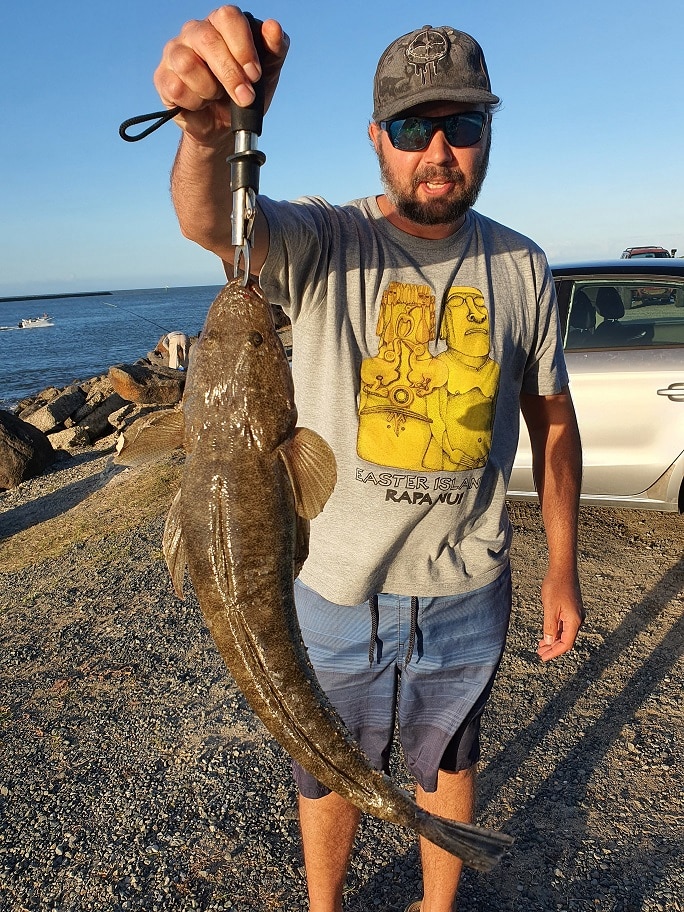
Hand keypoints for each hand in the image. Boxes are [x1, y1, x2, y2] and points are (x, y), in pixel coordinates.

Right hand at [153, 6, 288, 143]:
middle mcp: (196, 32)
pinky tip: (201, 104)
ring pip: (187, 63)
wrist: (224, 127)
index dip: (243, 47)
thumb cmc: (244, 93)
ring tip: (216, 97)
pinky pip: (176, 88)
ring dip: (209, 89)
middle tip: (245, 97)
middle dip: (230, 74)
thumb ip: (275, 49)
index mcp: (222, 25)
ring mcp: (175, 52)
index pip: (228, 17)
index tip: (254, 74)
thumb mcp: (267, 74)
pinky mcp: (163, 78)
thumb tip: (273, 28)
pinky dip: (194, 103)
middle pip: (207, 40)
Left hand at [536, 568, 584, 661]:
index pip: (566, 643)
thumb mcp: (550, 608)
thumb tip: (548, 642)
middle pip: (566, 640)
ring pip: (565, 633)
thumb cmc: (556, 586)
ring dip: (553, 640)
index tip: (543, 657)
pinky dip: (555, 631)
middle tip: (539, 653)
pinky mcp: (571, 609)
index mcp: (574, 621)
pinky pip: (564, 625)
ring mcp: (575, 614)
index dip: (554, 652)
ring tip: (540, 646)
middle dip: (552, 648)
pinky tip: (546, 633)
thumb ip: (550, 626)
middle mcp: (577, 619)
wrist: (563, 569)